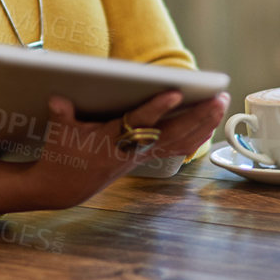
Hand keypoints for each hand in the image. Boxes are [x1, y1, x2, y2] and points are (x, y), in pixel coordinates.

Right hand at [24, 89, 231, 208]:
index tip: (175, 92)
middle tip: (219, 97)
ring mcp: (141, 156)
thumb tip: (58, 99)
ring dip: (203, 124)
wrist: (65, 187)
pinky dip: (196, 136)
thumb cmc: (63, 155)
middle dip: (198, 116)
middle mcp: (132, 151)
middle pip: (173, 134)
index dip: (157, 108)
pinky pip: (177, 148)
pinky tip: (209, 123)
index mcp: (111, 141)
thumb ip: (62, 114)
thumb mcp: (59, 133)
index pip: (138, 122)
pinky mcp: (144, 158)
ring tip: (220, 104)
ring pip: (180, 141)